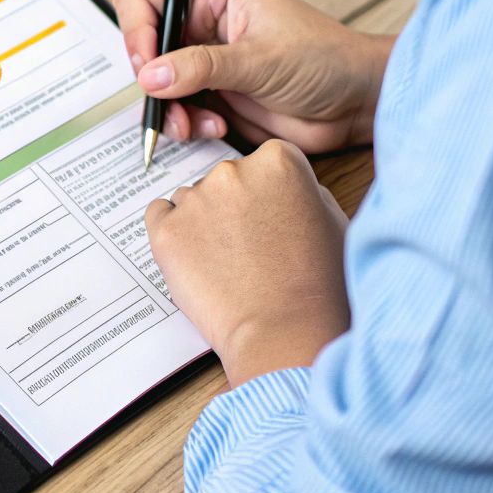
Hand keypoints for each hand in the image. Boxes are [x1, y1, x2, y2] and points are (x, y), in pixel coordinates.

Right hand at [112, 0, 393, 152]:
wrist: (357, 104)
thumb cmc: (326, 60)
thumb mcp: (261, 59)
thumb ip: (202, 67)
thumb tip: (150, 75)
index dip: (137, 31)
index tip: (145, 66)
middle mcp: (205, 25)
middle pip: (146, 46)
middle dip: (151, 80)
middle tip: (164, 102)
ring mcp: (207, 63)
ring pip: (157, 86)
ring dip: (169, 109)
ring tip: (194, 124)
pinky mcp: (215, 97)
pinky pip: (178, 111)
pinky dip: (188, 125)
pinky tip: (216, 128)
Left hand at [145, 139, 349, 386]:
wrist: (283, 332)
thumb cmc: (317, 287)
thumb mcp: (333, 221)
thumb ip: (303, 190)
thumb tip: (282, 186)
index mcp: (278, 160)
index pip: (263, 163)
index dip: (269, 197)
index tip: (273, 221)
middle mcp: (232, 170)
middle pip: (226, 180)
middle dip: (234, 208)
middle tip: (251, 249)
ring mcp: (195, 199)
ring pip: (192, 200)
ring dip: (203, 222)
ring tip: (227, 265)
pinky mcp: (165, 230)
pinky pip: (160, 217)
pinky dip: (174, 234)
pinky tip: (196, 261)